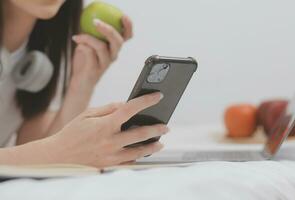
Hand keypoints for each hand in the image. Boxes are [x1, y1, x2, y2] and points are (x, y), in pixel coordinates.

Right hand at [46, 92, 166, 167]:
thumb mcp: (87, 114)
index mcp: (106, 125)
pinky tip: (144, 154)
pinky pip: (129, 162)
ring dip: (152, 146)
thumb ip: (108, 109)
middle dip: (156, 129)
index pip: (131, 109)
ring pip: (139, 151)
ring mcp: (111, 155)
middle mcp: (111, 141)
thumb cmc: (72, 133)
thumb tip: (125, 105)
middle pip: (141, 134)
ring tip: (160, 143)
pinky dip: (139, 158)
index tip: (158, 96)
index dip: (147, 101)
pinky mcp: (110, 165)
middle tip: (166, 126)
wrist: (58, 156)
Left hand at [70, 15, 132, 89]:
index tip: (123, 16)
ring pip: (102, 47)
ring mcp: (105, 63)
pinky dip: (82, 46)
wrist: (81, 82)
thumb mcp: (90, 43)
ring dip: (88, 38)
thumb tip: (89, 16)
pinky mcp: (95, 70)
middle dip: (108, 30)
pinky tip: (77, 42)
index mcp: (114, 48)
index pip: (127, 36)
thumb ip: (92, 32)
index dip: (128, 26)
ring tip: (78, 36)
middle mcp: (112, 56)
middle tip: (96, 22)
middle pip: (118, 42)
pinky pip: (90, 54)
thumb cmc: (86, 62)